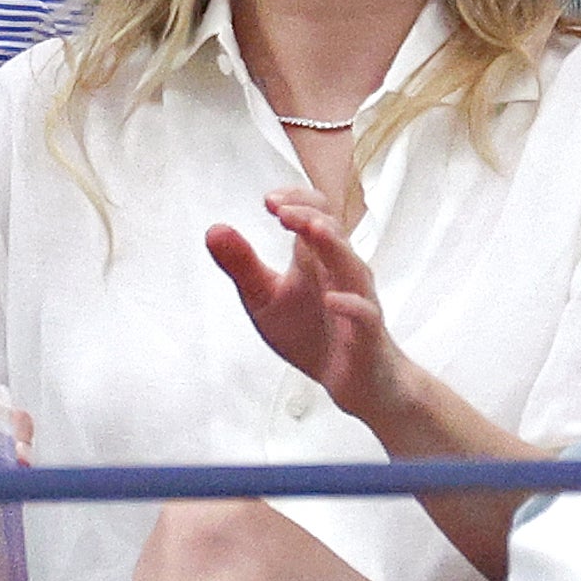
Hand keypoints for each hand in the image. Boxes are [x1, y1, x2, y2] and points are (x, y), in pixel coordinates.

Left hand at [205, 190, 412, 423]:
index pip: (314, 213)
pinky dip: (350, 305)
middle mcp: (339, 271)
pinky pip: (364, 314)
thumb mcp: (264, 298)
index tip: (268, 201)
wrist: (350, 380)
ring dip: (334, 246)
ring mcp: (356, 299)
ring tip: (313, 230)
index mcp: (314, 258)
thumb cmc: (310, 332)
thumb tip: (214, 229)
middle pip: (332, 231)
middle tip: (280, 210)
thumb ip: (242, 265)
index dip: (295, 201)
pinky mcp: (366, 332)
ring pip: (352, 265)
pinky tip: (332, 300)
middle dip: (308, 215)